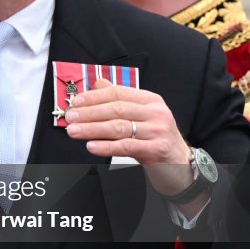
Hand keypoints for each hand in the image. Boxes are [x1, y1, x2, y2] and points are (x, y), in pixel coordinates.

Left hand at [63, 79, 193, 196]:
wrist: (179, 165)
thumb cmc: (155, 139)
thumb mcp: (140, 116)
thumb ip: (120, 100)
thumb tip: (97, 83)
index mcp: (150, 100)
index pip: (118, 93)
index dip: (94, 97)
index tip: (76, 102)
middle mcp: (156, 113)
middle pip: (116, 109)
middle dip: (89, 113)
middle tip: (70, 118)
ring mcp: (158, 131)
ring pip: (119, 127)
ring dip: (92, 129)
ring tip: (74, 131)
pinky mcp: (157, 150)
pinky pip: (126, 146)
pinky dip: (106, 146)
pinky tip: (91, 146)